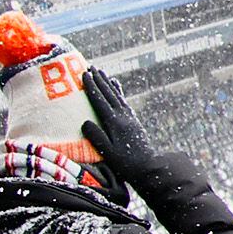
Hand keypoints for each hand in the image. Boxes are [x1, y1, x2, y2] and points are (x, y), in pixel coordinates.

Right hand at [78, 67, 155, 193]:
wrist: (148, 166)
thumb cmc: (125, 162)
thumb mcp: (107, 151)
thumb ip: (96, 136)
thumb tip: (85, 122)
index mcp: (115, 122)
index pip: (100, 100)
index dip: (92, 87)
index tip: (84, 74)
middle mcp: (123, 116)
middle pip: (109, 94)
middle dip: (99, 80)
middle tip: (90, 66)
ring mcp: (129, 117)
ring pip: (117, 96)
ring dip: (108, 83)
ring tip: (102, 72)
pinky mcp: (132, 120)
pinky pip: (123, 101)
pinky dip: (118, 92)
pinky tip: (115, 86)